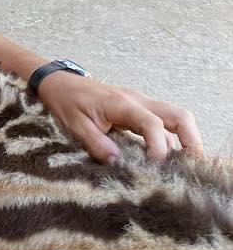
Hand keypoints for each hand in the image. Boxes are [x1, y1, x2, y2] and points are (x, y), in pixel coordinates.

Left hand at [38, 71, 203, 163]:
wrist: (58, 82)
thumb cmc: (65, 101)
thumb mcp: (74, 125)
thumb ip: (96, 143)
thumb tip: (117, 162)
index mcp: (121, 104)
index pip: (153, 124)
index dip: (159, 147)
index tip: (154, 167)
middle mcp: (137, 100)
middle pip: (179, 115)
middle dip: (191, 141)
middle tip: (192, 167)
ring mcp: (139, 103)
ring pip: (175, 117)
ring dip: (183, 140)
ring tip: (180, 167)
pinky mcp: (137, 108)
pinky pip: (162, 121)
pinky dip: (169, 138)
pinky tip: (164, 158)